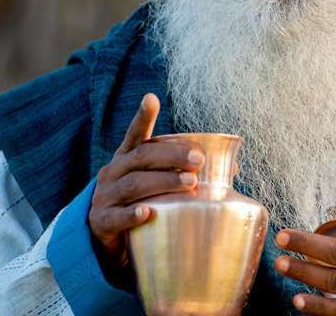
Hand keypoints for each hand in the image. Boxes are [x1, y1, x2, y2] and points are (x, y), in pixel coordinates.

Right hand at [88, 93, 203, 283]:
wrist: (107, 239)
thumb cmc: (140, 203)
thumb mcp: (157, 183)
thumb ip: (184, 172)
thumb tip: (233, 166)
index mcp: (127, 159)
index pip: (135, 135)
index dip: (143, 116)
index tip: (151, 98)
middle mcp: (113, 172)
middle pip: (141, 158)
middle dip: (171, 156)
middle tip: (198, 160)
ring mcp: (105, 197)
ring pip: (134, 185)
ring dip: (163, 182)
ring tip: (189, 184)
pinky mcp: (102, 221)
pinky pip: (117, 217)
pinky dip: (133, 214)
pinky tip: (148, 213)